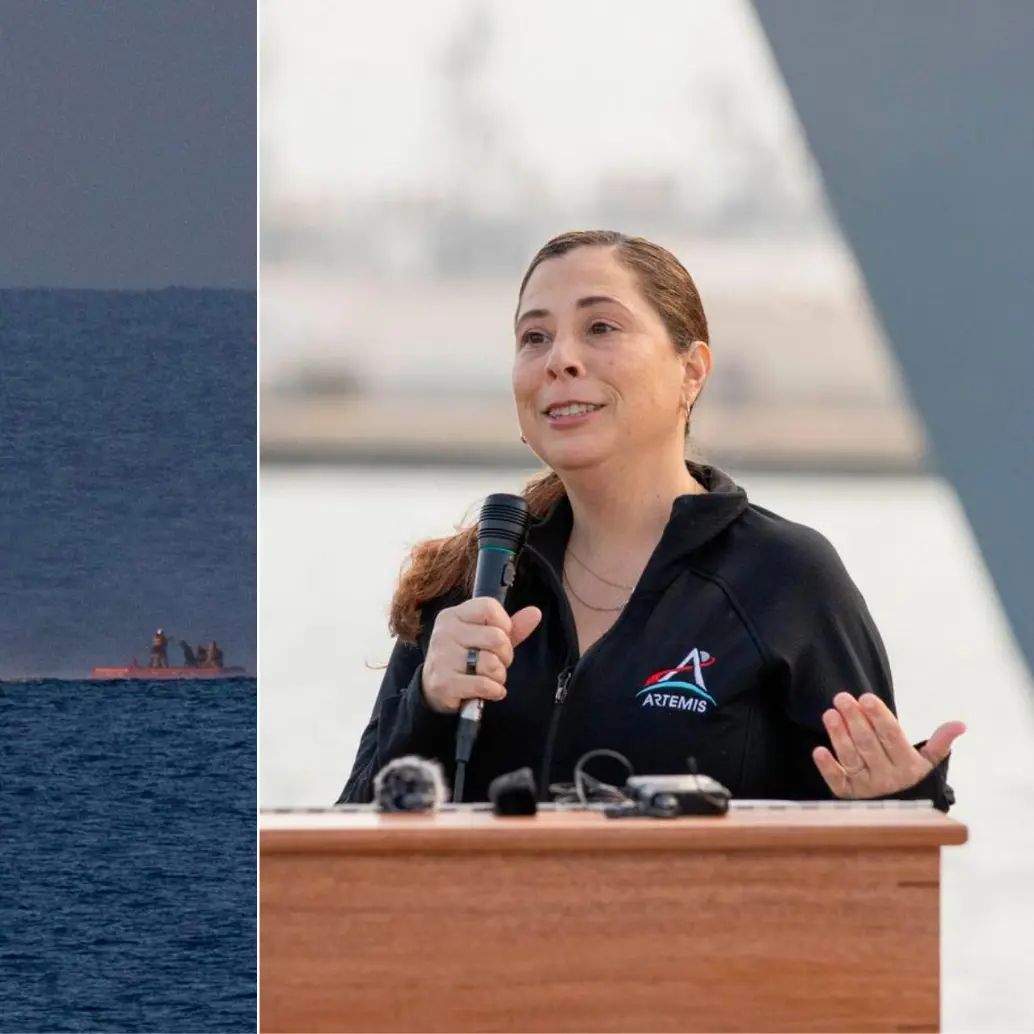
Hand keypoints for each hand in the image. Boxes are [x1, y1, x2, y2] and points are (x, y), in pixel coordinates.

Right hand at [421, 597, 541, 713]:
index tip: (501, 638)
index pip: (489, 607)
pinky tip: (490, 691)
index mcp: (453, 615)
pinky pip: (483, 684)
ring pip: (491, 663)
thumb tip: (535, 613)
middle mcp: (445, 633)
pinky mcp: (444, 683)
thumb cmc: (464, 660)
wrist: (435, 690)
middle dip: (506, 655)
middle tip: (497, 662)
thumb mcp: (485, 639)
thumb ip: (511, 627)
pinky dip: (494, 691)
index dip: (504, 625)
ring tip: (490, 677)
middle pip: (496, 637)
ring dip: (499, 675)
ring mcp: (443, 658)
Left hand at [812, 692, 965, 799]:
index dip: (879, 717)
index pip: (892, 737)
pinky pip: (837, 781)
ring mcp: (867, 787)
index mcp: (908, 765)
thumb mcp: (928, 763)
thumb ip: (940, 743)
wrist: (900, 817)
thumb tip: (960, 724)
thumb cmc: (910, 778)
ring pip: (851, 758)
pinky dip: (828, 767)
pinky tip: (818, 750)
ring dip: (839, 736)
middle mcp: (887, 777)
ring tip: (829, 714)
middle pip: (868, 744)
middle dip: (855, 719)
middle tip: (842, 698)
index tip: (866, 697)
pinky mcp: (848, 794)